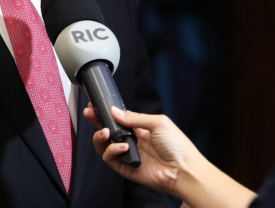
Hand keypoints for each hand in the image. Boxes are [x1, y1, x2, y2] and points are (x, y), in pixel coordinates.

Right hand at [84, 104, 256, 206]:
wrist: (184, 169)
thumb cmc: (178, 146)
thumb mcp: (158, 122)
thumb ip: (135, 117)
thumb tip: (115, 111)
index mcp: (140, 128)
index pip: (118, 119)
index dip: (106, 112)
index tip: (96, 105)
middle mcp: (132, 141)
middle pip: (107, 131)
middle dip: (96, 121)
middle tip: (90, 114)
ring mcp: (128, 155)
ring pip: (104, 145)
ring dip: (100, 137)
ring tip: (106, 132)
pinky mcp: (126, 168)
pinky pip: (110, 159)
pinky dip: (111, 151)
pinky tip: (121, 147)